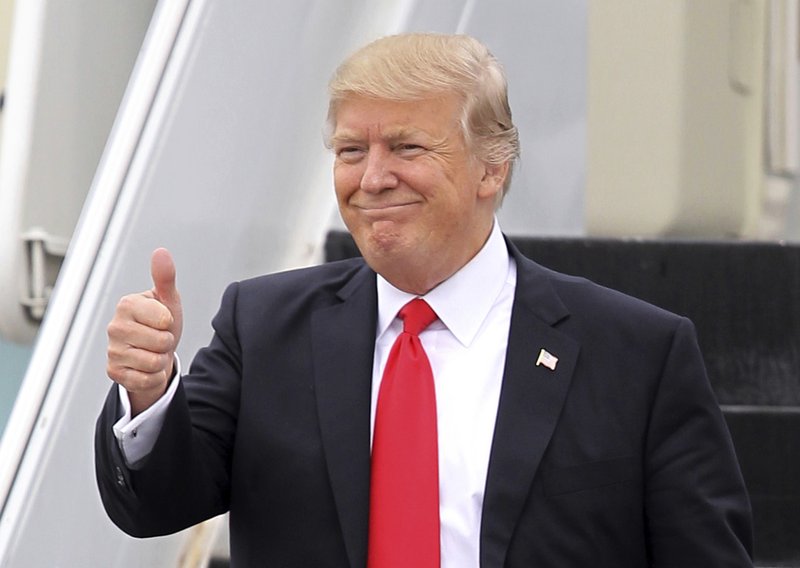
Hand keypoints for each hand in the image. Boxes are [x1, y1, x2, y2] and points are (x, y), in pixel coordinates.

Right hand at [106, 248, 183, 415]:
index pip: (164, 320)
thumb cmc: (161, 324)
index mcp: (127, 304)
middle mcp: (114, 327)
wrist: (155, 354)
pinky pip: (146, 379)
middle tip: (159, 338)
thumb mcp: (168, 301)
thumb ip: (165, 278)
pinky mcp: (114, 372)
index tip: (163, 321)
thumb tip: (161, 252)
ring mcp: (112, 351)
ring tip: (153, 352)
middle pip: (161, 342)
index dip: (170, 323)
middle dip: (168, 343)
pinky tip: (146, 367)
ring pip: (154, 362)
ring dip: (161, 360)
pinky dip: (154, 376)